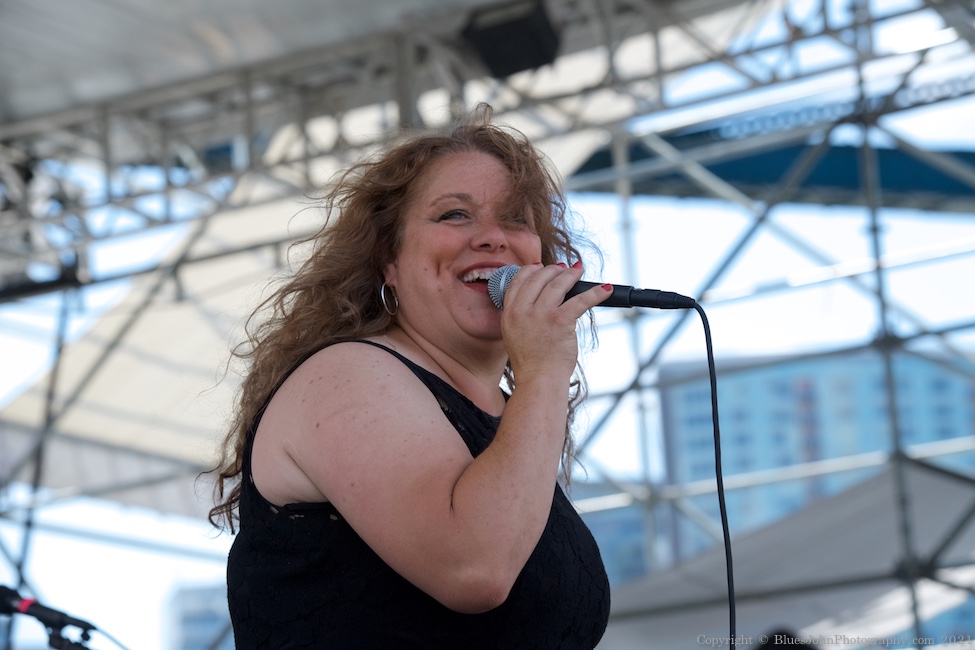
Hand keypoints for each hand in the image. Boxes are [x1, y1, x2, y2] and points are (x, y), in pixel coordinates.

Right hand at [498, 262, 610, 379]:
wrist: (538, 381)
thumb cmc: (531, 364)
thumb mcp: (515, 336)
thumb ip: (522, 317)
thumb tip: (540, 301)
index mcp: (509, 314)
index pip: (518, 281)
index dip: (531, 270)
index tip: (540, 266)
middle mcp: (521, 311)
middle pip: (538, 278)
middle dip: (553, 270)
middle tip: (564, 268)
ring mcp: (540, 315)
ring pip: (558, 284)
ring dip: (571, 275)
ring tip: (579, 270)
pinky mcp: (559, 321)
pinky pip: (581, 300)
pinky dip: (596, 292)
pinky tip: (605, 289)